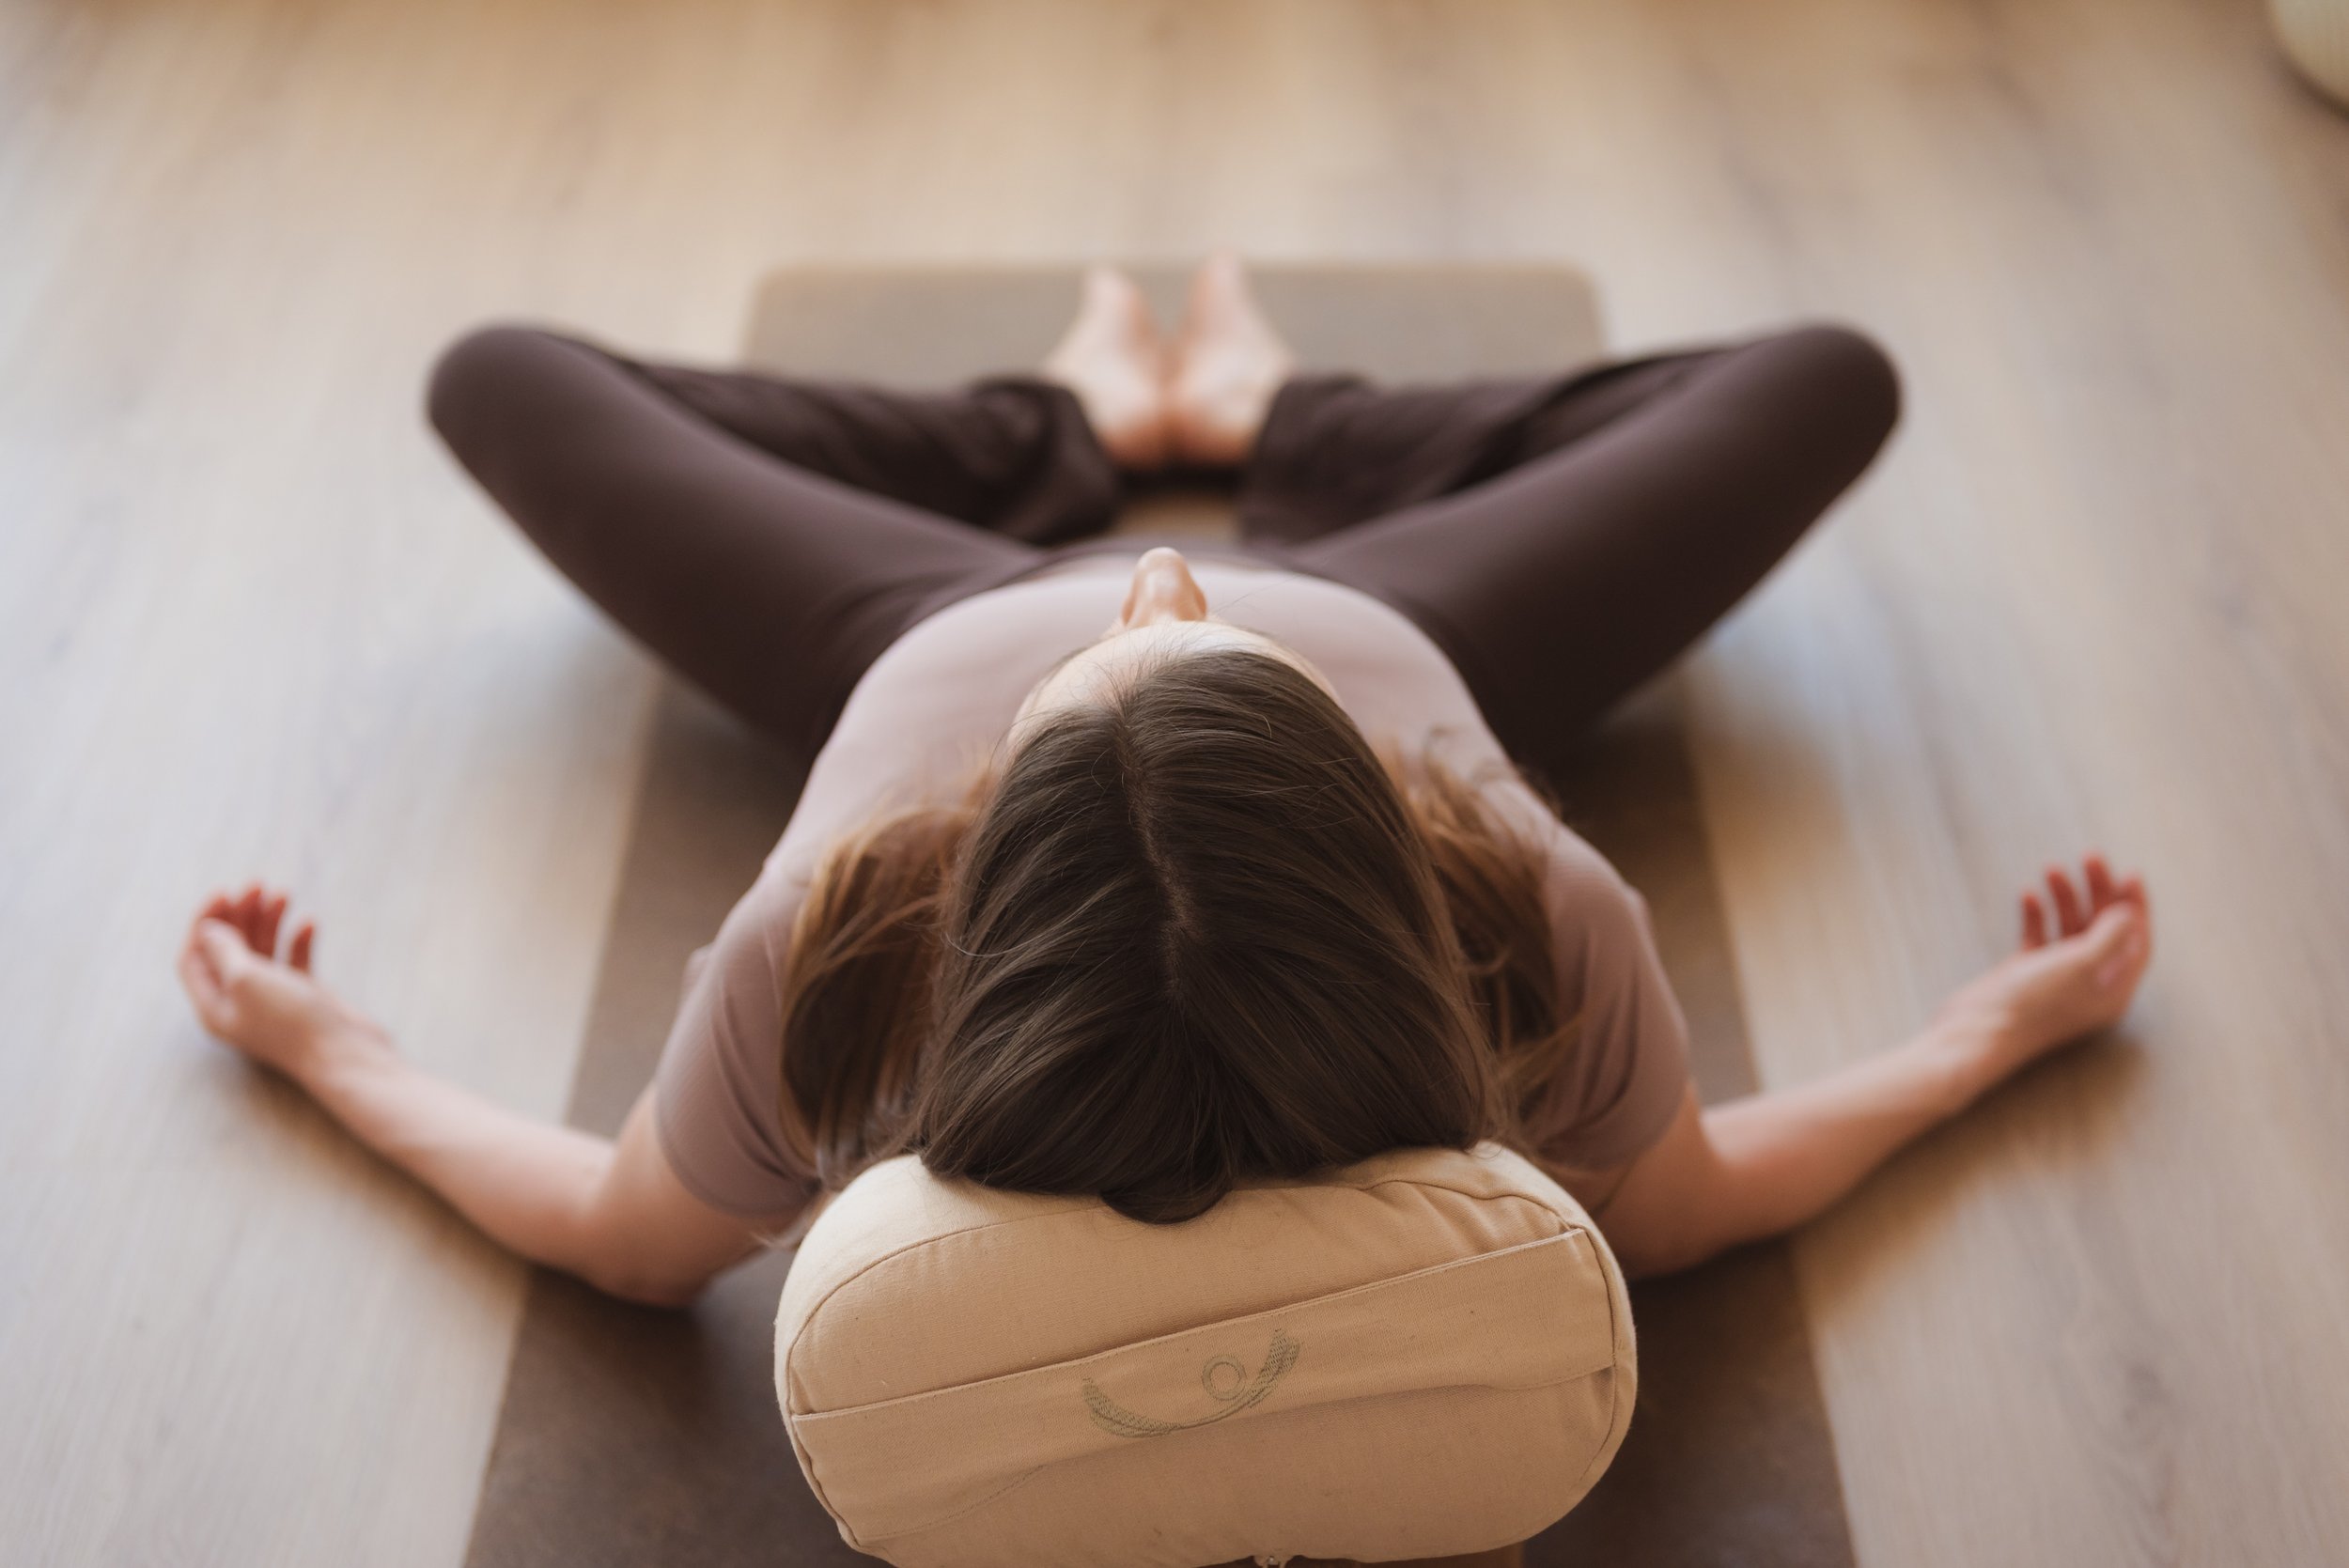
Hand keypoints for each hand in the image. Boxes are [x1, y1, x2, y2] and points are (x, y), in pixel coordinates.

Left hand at [177, 883, 384, 1078]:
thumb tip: (208, 929)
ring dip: (269, 920)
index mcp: (214, 1005)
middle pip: (228, 948)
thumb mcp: (246, 979)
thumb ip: (223, 950)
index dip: (204, 922)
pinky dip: (298, 939)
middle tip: (257, 885)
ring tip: (283, 894)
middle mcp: (239, 1002)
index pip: (195, 956)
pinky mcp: (303, 996)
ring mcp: (272, 999)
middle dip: (240, 914)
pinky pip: (293, 960)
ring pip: (262, 950)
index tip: (225, 893)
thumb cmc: (292, 1021)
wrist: (345, 1054)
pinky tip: (309, 923)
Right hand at [1932, 854, 2152, 1088]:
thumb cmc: (2033, 1003)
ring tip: (2052, 868)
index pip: (2135, 941)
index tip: (2129, 873)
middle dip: (2098, 891)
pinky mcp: (2025, 973)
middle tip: (2089, 858)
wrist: (1978, 1032)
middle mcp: (2089, 983)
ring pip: (2070, 927)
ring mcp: (2056, 977)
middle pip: (2103, 928)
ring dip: (2065, 896)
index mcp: (2112, 989)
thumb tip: (2127, 911)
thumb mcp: (2081, 965)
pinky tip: (2026, 894)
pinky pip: (2038, 935)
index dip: (2136, 906)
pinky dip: (2036, 913)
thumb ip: (2110, 935)